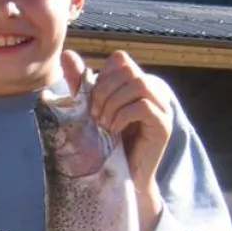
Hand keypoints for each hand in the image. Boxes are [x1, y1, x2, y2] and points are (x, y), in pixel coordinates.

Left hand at [61, 49, 172, 230]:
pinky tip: (114, 131)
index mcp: (137, 82)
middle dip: (104, 91)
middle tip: (95, 116)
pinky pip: (144, 106)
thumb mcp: (90, 109)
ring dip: (113, 104)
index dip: (102, 77)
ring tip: (104, 124)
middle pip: (129, 70)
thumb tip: (68, 54)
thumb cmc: (106, 143)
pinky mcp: (164, 125)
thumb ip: (81, 83)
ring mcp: (162, 107)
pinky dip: (123, 116)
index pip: (120, 59)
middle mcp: (154, 90)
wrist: (122, 176)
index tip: (92, 102)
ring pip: (139, 84)